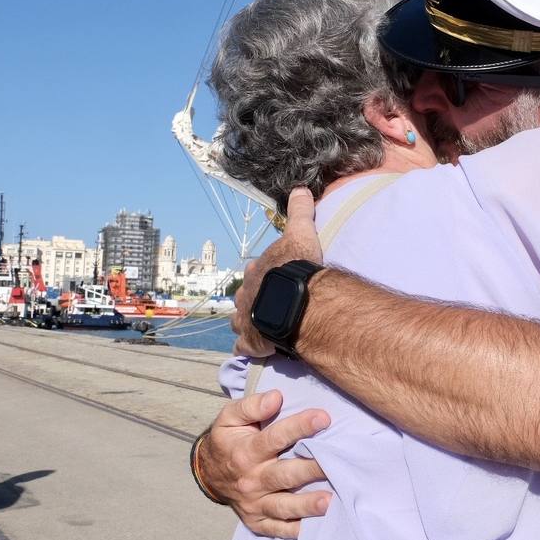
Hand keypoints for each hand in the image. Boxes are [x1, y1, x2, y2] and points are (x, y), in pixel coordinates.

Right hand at [197, 389, 332, 538]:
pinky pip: (278, 529)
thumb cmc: (228, 441)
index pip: (274, 438)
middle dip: (311, 469)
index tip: (324, 418)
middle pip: (284, 475)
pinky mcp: (257, 522)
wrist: (208, 474)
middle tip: (335, 463)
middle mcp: (251, 480)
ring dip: (306, 506)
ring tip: (329, 501)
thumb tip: (276, 397)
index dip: (299, 427)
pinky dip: (296, 531)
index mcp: (245, 452)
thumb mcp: (229, 418)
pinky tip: (318, 528)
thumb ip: (251, 406)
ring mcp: (254, 504)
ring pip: (283, 507)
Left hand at [232, 188, 324, 356]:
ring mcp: (245, 319)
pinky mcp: (250, 341)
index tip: (274, 278)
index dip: (263, 275)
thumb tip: (300, 189)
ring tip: (259, 325)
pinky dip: (246, 348)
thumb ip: (300, 212)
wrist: (295, 300)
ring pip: (238, 321)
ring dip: (246, 323)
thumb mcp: (301, 233)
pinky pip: (243, 347)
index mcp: (256, 271)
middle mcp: (245, 294)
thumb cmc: (297, 267)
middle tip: (268, 303)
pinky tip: (252, 350)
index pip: (255, 271)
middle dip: (253, 299)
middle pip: (245, 296)